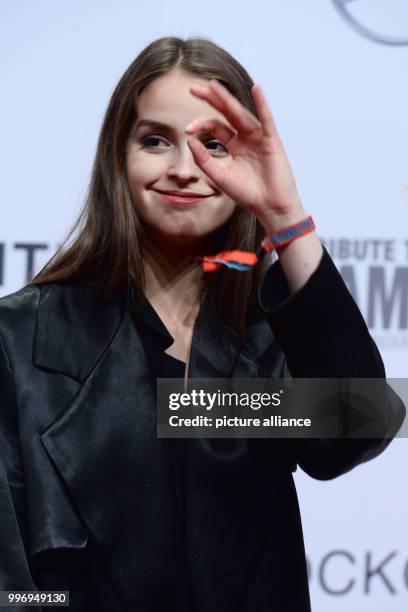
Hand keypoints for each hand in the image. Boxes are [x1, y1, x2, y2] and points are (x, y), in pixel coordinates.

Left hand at [185, 79, 305, 230]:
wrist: (270, 207)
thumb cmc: (248, 194)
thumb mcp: (220, 177)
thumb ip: (204, 160)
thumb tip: (190, 141)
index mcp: (235, 145)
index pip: (216, 127)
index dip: (201, 124)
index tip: (187, 129)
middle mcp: (247, 138)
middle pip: (227, 113)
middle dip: (211, 100)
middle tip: (194, 88)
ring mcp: (260, 138)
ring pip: (242, 114)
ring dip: (228, 100)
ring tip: (214, 86)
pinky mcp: (273, 141)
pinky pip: (267, 119)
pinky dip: (262, 104)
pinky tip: (257, 89)